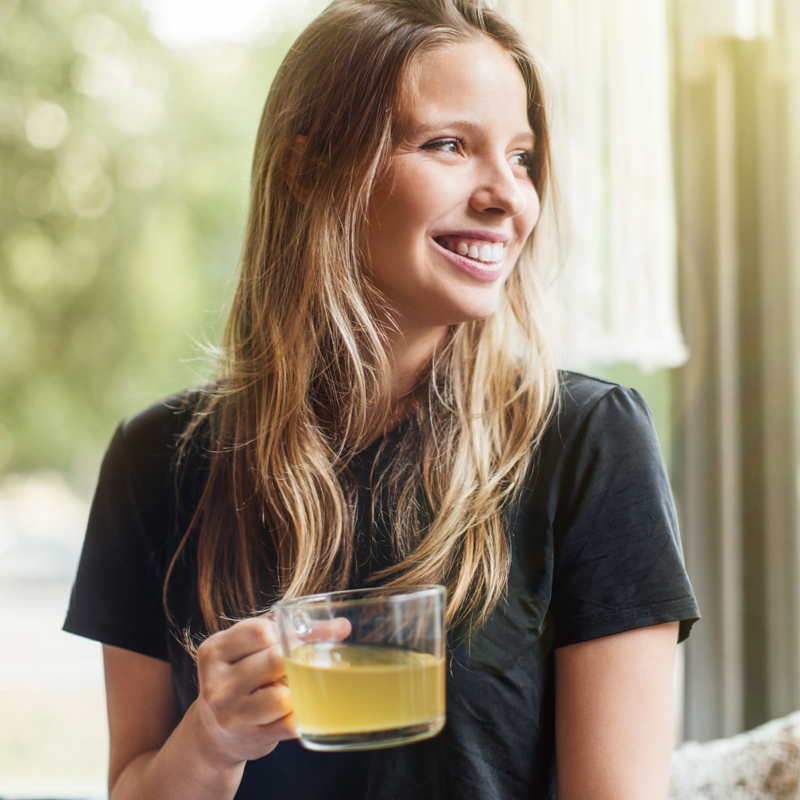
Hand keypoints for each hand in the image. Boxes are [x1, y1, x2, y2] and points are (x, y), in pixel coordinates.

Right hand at [191, 616, 296, 768]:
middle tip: (298, 662)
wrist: (214, 733)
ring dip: (296, 690)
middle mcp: (217, 683)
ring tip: (290, 687)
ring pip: (282, 696)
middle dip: (294, 659)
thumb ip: (294, 632)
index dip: (285, 633)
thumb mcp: (251, 650)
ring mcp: (232, 714)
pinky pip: (291, 724)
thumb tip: (342, 626)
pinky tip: (295, 708)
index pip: (261, 631)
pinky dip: (300, 714)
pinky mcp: (252, 739)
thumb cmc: (242, 678)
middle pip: (275, 660)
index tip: (291, 640)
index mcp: (215, 651)